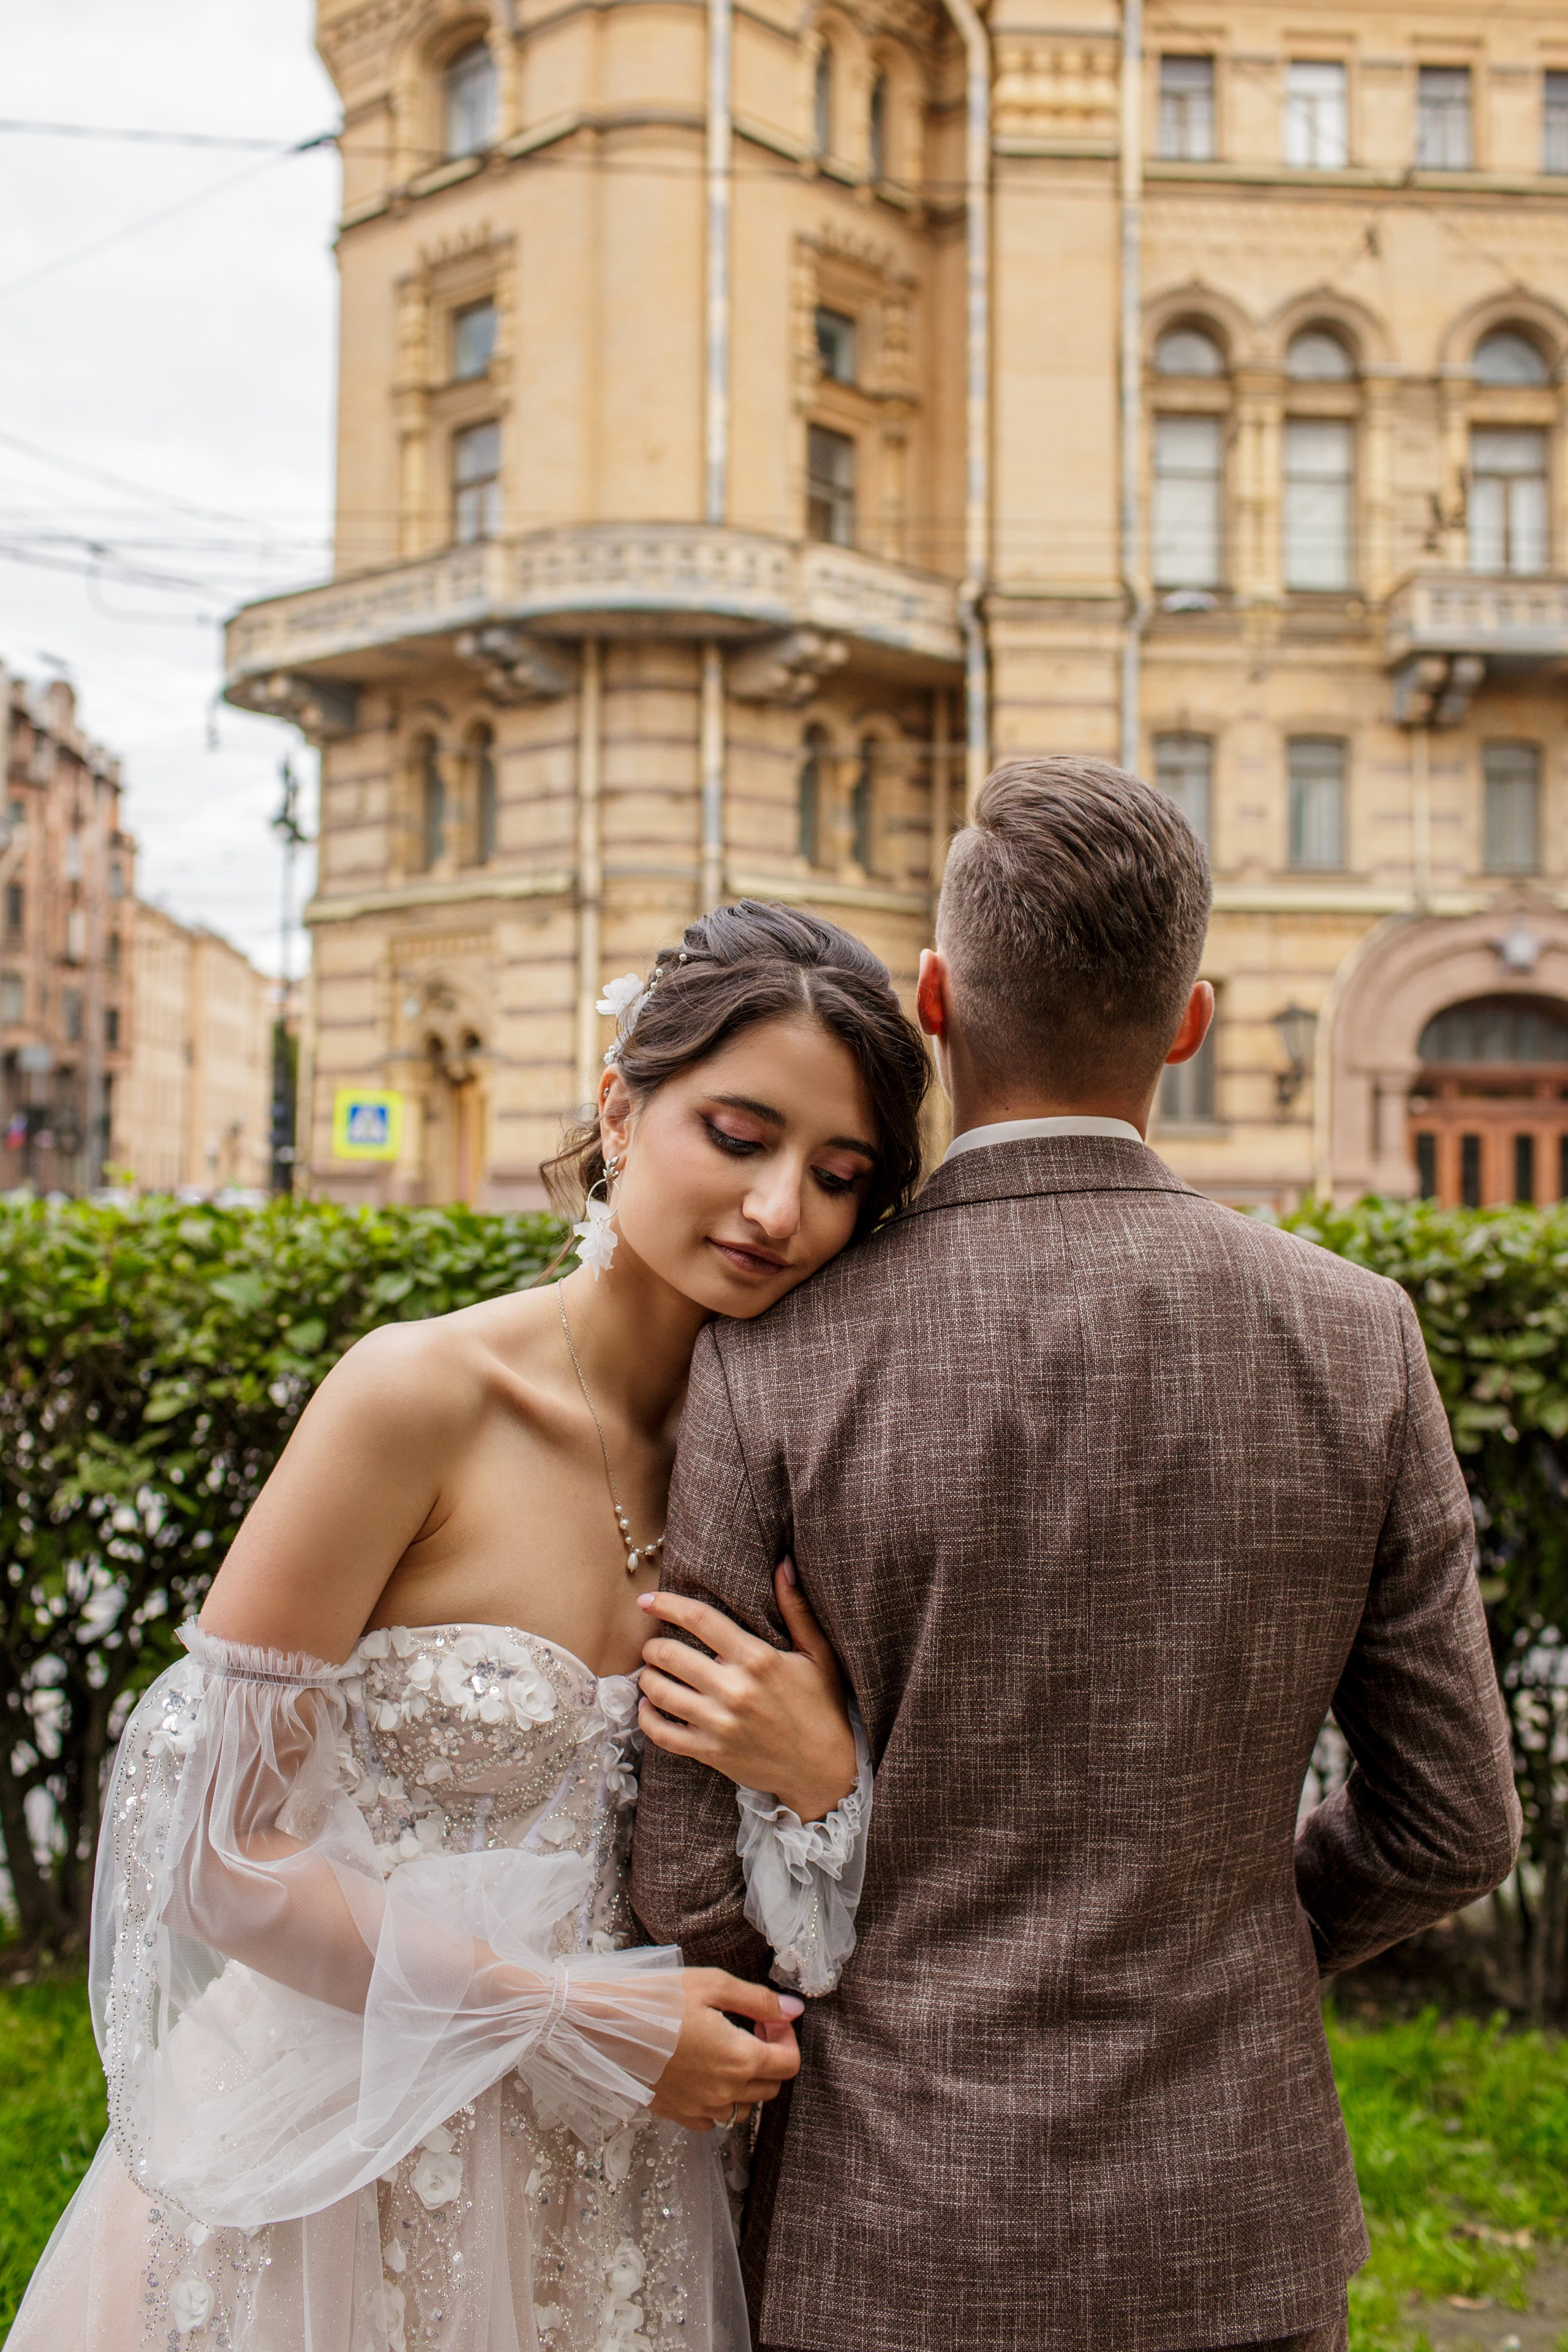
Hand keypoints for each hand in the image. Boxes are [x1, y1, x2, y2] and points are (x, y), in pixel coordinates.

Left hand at [637, 1563, 858, 1822]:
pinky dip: (647, 1718)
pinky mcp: (711, 1753)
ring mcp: (720, 1724)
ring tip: (652, 1672)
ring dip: (648, 1678)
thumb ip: (796, 1608)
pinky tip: (648, 1708)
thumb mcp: (817, 1654)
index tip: (648, 1600)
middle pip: (671, 1654)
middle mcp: (734, 1689)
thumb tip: (783, 1564)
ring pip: (660, 1692)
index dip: (668, 1605)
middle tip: (653, 1644)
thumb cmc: (822, 1706)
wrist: (827, 1768)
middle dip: (653, 1645)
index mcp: (758, 1659)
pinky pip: (662, 1734)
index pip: (700, 1620)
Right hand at [648, 1969, 803, 2131]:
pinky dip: (719, 2100)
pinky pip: (713, 2119)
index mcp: (739, 2058)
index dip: (786, 2037)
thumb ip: (759, 2000)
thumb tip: (794, 2010)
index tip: (767, 2017)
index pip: (789, 2063)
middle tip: (748, 2026)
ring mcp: (700, 2108)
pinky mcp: (678, 2114)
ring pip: (744, 2107)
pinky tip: (703, 2071)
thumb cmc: (655, 1999)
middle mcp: (724, 2091)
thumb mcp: (712, 1985)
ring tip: (725, 2047)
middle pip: (771, 2086)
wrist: (602, 2024)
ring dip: (746, 2081)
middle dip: (769, 2055)